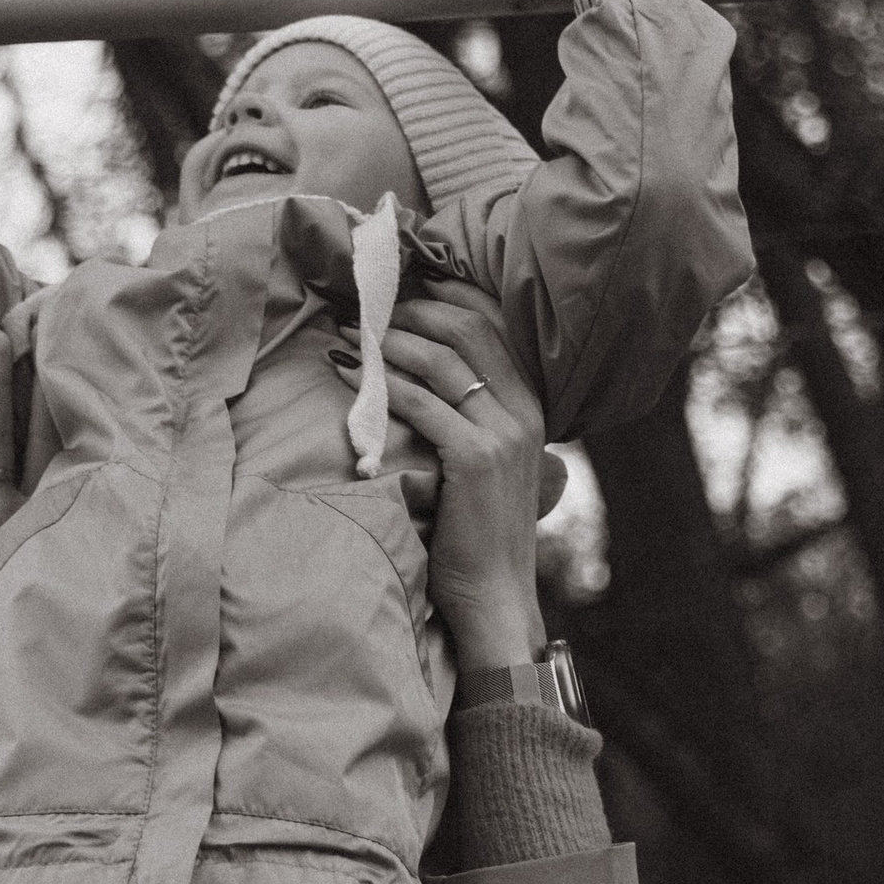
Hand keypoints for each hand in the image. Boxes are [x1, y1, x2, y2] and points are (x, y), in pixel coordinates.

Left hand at [375, 286, 568, 667]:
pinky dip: (383, 384)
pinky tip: (355, 375)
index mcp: (531, 406)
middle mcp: (523, 412)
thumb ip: (474, 421)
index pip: (493, 328)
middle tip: (369, 309)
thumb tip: (423, 380)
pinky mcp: (474, 457)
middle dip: (413, 310)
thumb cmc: (480, 534)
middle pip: (467, 331)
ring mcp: (502, 433)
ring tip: (351, 335)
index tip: (407, 288)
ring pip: (440, 361)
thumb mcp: (489, 467)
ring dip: (389, 341)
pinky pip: (421, 403)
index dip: (448, 299)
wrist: (495, 594)